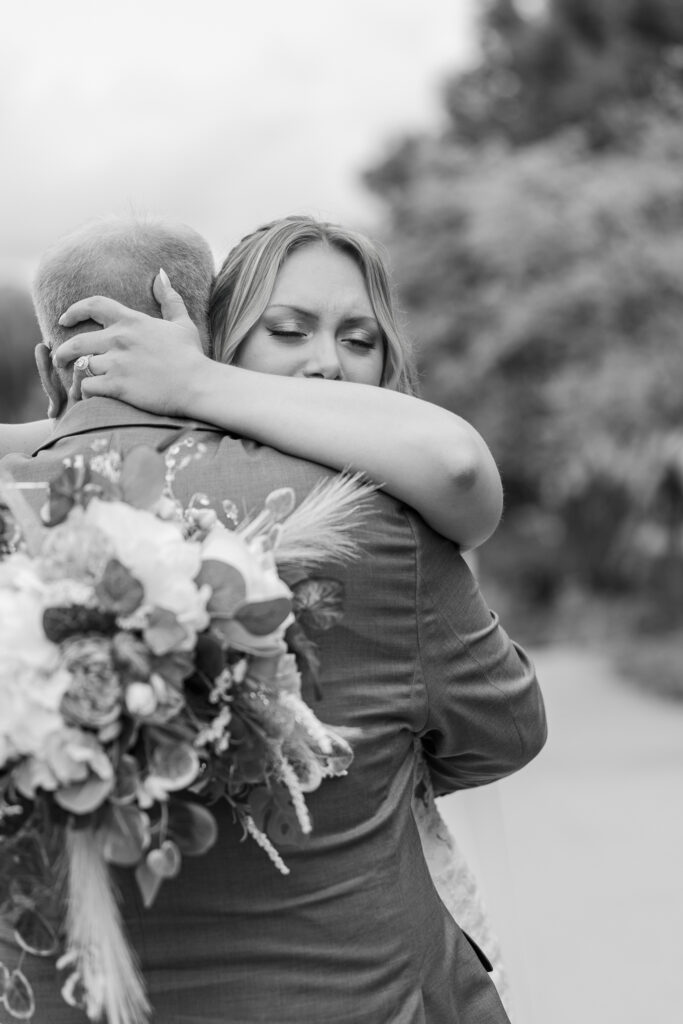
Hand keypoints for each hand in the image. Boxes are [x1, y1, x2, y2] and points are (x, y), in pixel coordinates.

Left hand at [54, 270, 206, 415]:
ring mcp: (117, 363)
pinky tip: (90, 396)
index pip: (94, 305)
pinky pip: (87, 386)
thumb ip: (169, 299)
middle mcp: (119, 339)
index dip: (75, 310)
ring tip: (79, 384)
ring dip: (79, 375)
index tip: (64, 320)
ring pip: (82, 366)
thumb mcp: (182, 323)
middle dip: (63, 351)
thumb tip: (161, 274)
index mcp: (132, 321)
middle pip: (77, 341)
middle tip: (59, 358)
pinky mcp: (117, 386)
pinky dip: (85, 392)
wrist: (198, 385)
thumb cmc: (191, 356)